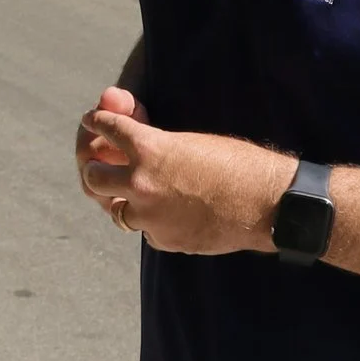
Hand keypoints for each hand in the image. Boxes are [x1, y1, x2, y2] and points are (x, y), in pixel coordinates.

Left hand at [75, 88, 293, 254]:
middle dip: (95, 170)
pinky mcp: (164, 240)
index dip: (97, 122)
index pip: (107, 129)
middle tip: (101, 167)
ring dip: (121, 201)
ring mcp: (150, 216)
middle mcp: (141, 183)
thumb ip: (156, 145)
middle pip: (93, 177)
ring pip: (116, 211)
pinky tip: (166, 216)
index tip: (91, 121)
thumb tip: (135, 145)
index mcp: (149, 149)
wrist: (268, 204)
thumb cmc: (238, 164)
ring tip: (132, 196)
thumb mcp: (191, 142)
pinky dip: (152, 223)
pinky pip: (146, 230)